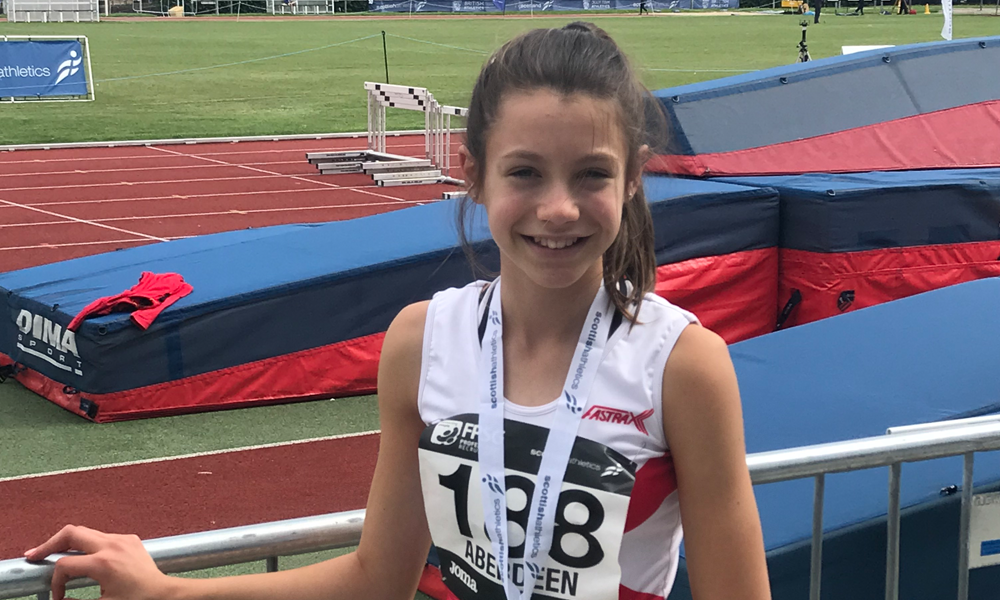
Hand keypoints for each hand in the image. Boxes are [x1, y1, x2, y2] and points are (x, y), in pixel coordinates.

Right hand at [24, 525, 175, 599]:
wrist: (164, 594)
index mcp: (104, 563)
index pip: (65, 566)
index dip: (56, 582)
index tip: (59, 596)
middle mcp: (112, 545)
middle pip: (71, 533)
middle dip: (50, 544)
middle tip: (35, 555)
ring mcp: (122, 539)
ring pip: (85, 532)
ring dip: (68, 543)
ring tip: (53, 553)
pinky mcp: (130, 539)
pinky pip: (102, 537)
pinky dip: (88, 545)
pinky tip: (83, 557)